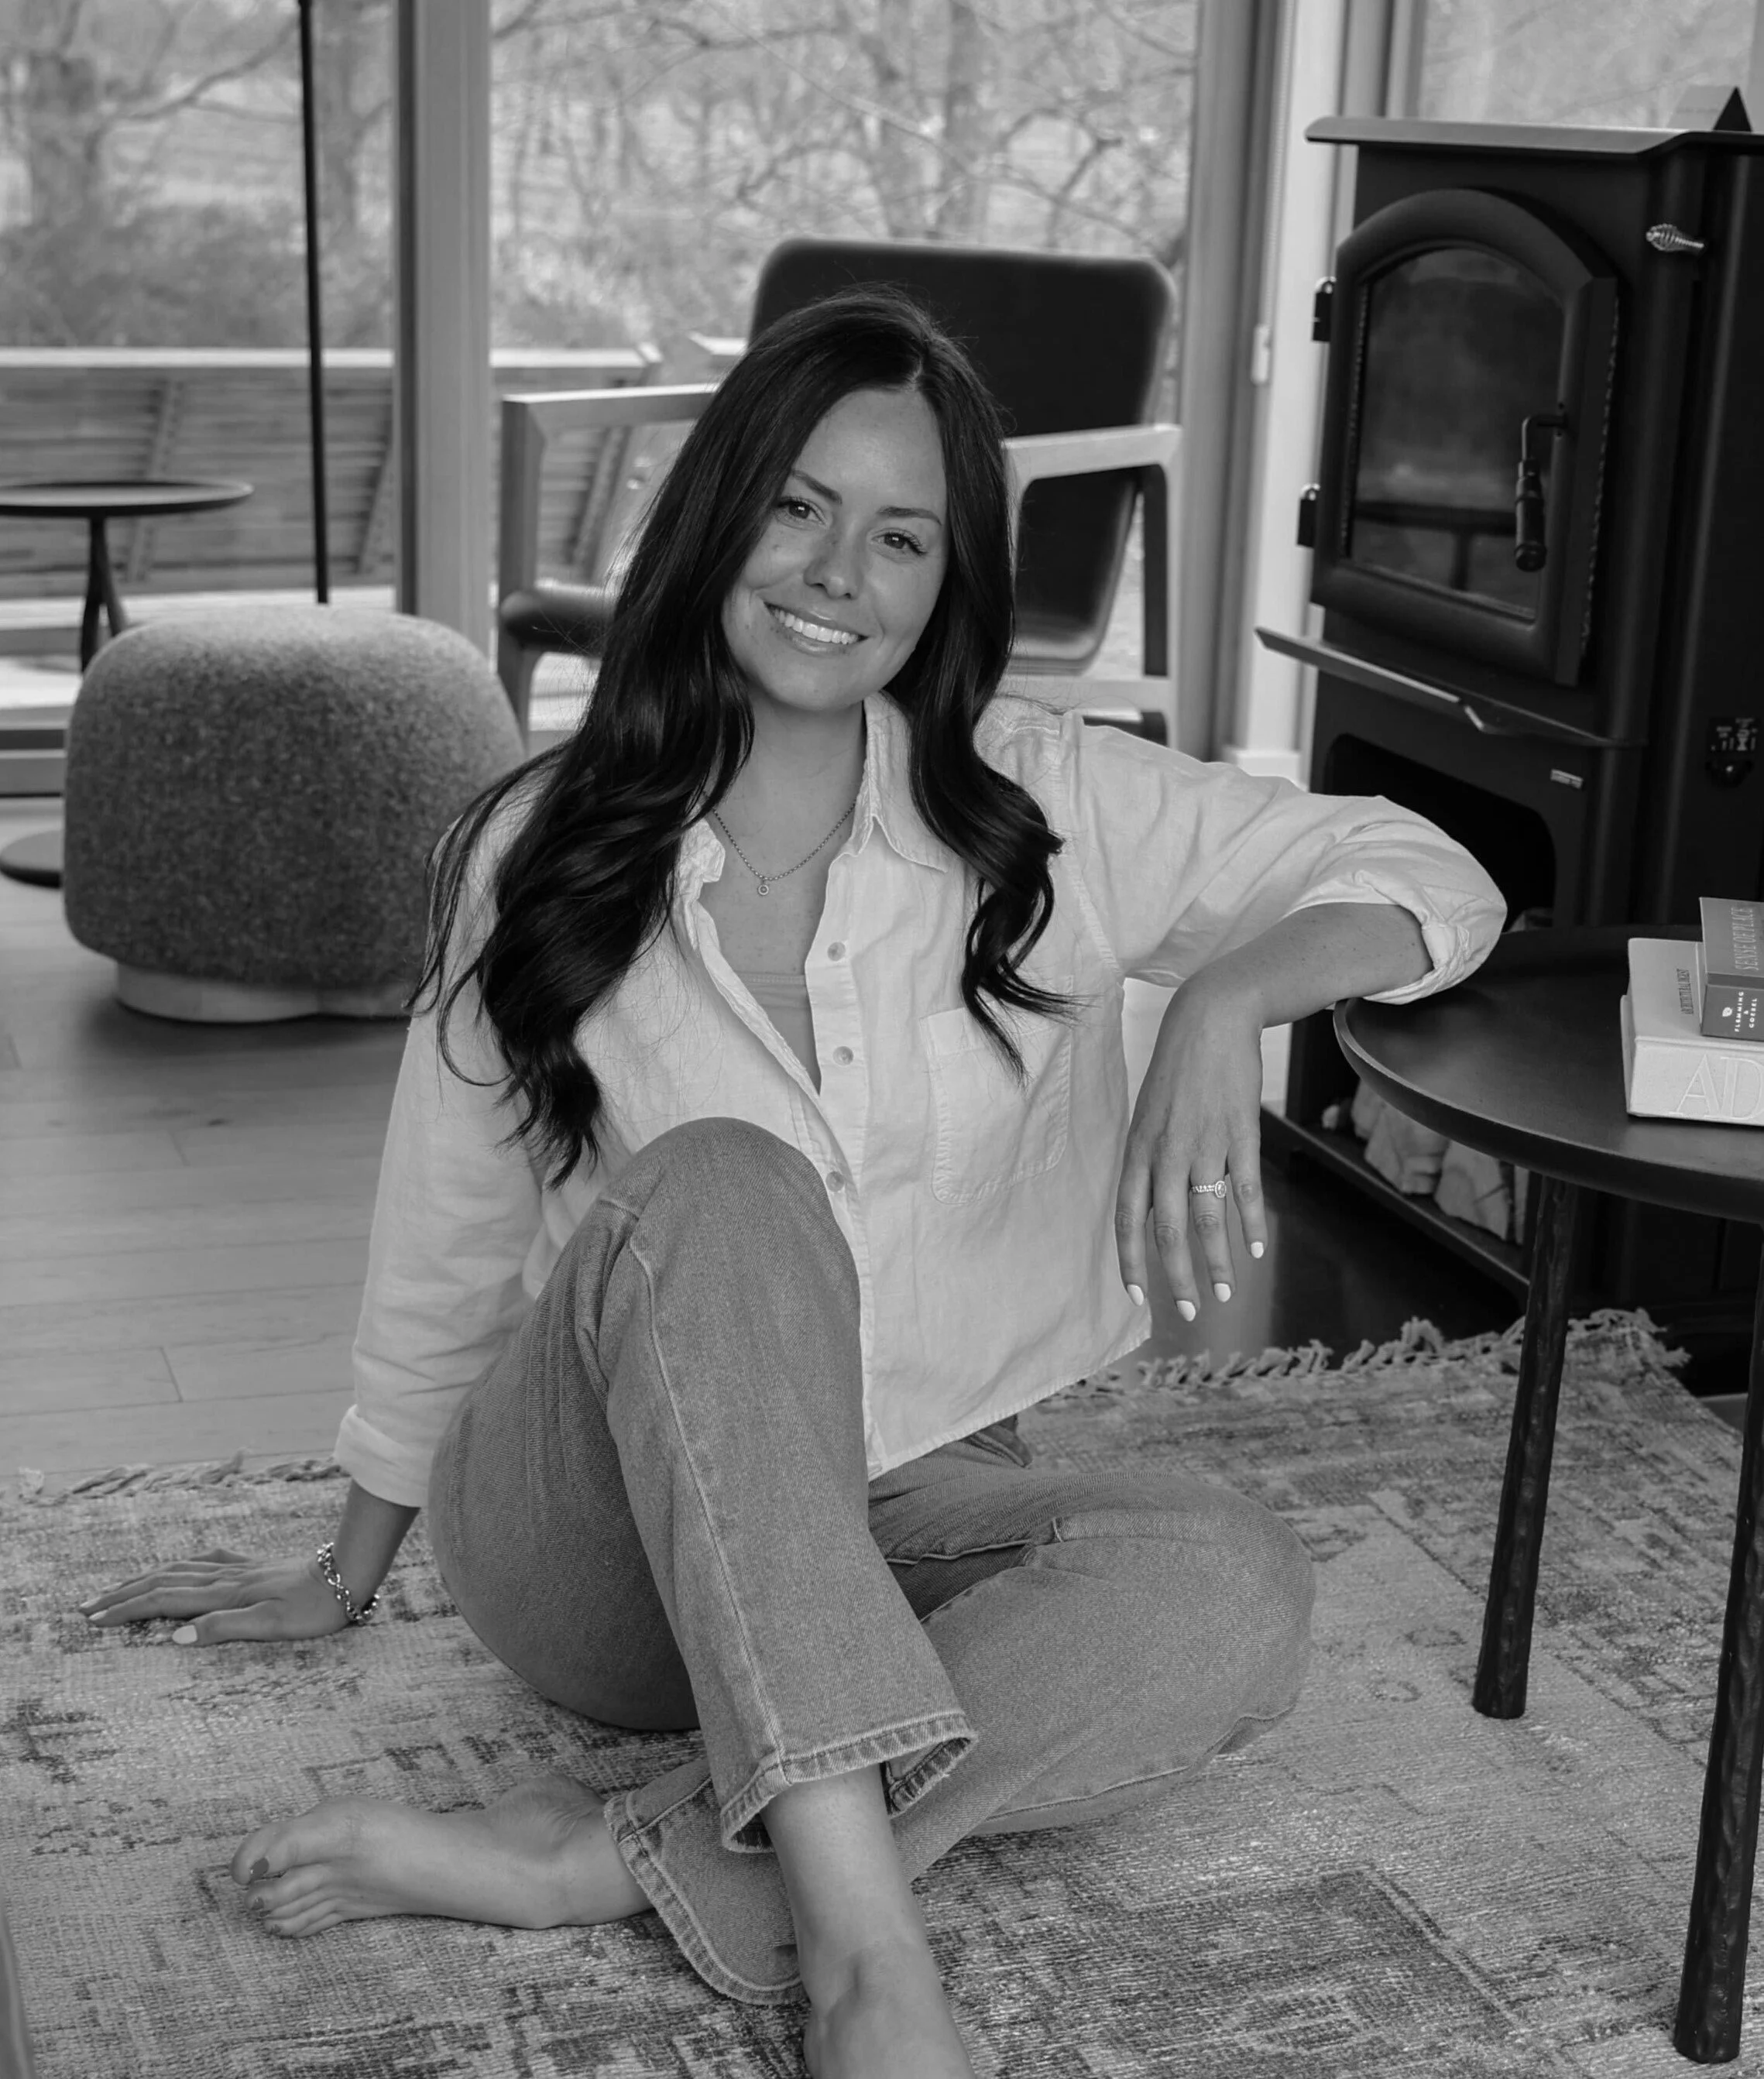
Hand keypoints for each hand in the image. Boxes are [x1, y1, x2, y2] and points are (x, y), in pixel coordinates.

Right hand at [78, 1548, 350, 1644]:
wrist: (348, 1574)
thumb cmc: (315, 1608)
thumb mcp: (272, 1626)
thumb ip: (223, 1629)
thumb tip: (174, 1637)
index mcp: (223, 1595)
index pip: (162, 1600)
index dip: (126, 1610)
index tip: (93, 1621)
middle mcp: (224, 1578)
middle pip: (161, 1582)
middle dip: (122, 1594)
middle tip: (85, 1606)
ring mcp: (237, 1568)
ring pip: (178, 1570)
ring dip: (143, 1579)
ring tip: (116, 1589)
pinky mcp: (252, 1565)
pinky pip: (203, 1562)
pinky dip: (178, 1566)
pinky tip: (177, 1567)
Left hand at [1115, 970, 1268, 1318]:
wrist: (1210, 1020)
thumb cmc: (1175, 1073)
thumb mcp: (1147, 1117)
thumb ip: (1148, 1165)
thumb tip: (1148, 1213)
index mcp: (1138, 1149)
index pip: (1128, 1217)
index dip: (1132, 1260)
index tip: (1138, 1295)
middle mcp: (1167, 1152)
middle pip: (1169, 1230)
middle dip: (1179, 1277)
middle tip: (1190, 1312)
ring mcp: (1205, 1145)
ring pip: (1209, 1218)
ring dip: (1217, 1262)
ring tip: (1225, 1293)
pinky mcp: (1241, 1135)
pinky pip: (1246, 1190)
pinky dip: (1251, 1224)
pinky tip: (1256, 1250)